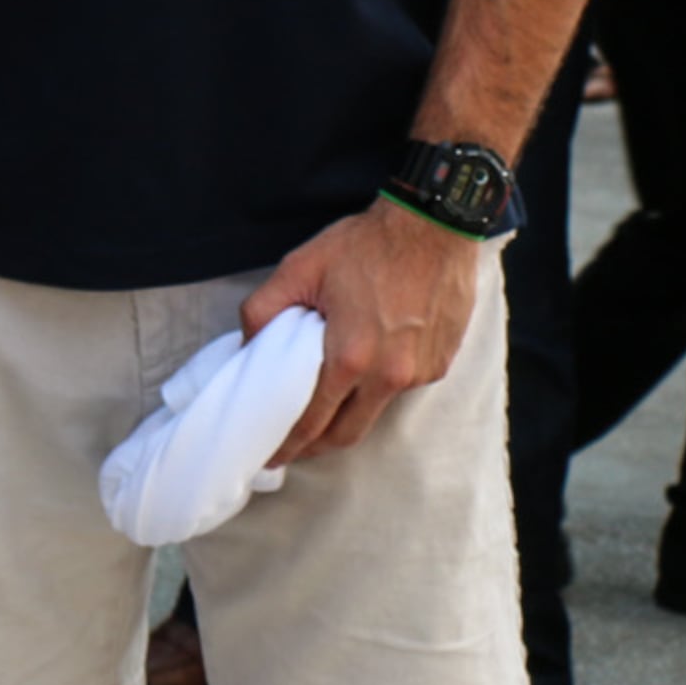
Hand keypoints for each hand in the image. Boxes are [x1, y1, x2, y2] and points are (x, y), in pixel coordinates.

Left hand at [238, 198, 485, 462]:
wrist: (433, 226)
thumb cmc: (365, 245)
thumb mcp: (300, 268)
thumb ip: (264, 311)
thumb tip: (246, 347)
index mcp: (349, 357)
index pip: (311, 421)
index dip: (287, 445)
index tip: (270, 458)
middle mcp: (388, 375)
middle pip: (345, 434)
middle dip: (314, 448)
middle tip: (290, 449)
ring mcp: (418, 373)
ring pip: (375, 412)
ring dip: (347, 417)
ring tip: (323, 409)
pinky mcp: (439, 365)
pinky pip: (401, 388)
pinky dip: (377, 387)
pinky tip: (365, 367)